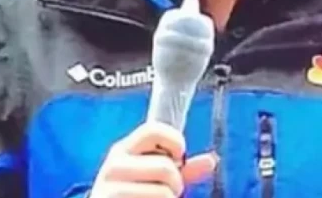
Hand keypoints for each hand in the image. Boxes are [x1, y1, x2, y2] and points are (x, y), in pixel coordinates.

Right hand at [89, 121, 217, 196]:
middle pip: (166, 167)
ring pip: (164, 193)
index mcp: (122, 151)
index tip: (177, 159)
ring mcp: (110, 189)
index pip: (153, 130)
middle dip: (175, 184)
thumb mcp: (153, 179)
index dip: (175, 142)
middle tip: (165, 192)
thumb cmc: (133, 196)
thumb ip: (181, 169)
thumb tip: (210, 161)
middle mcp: (114, 166)